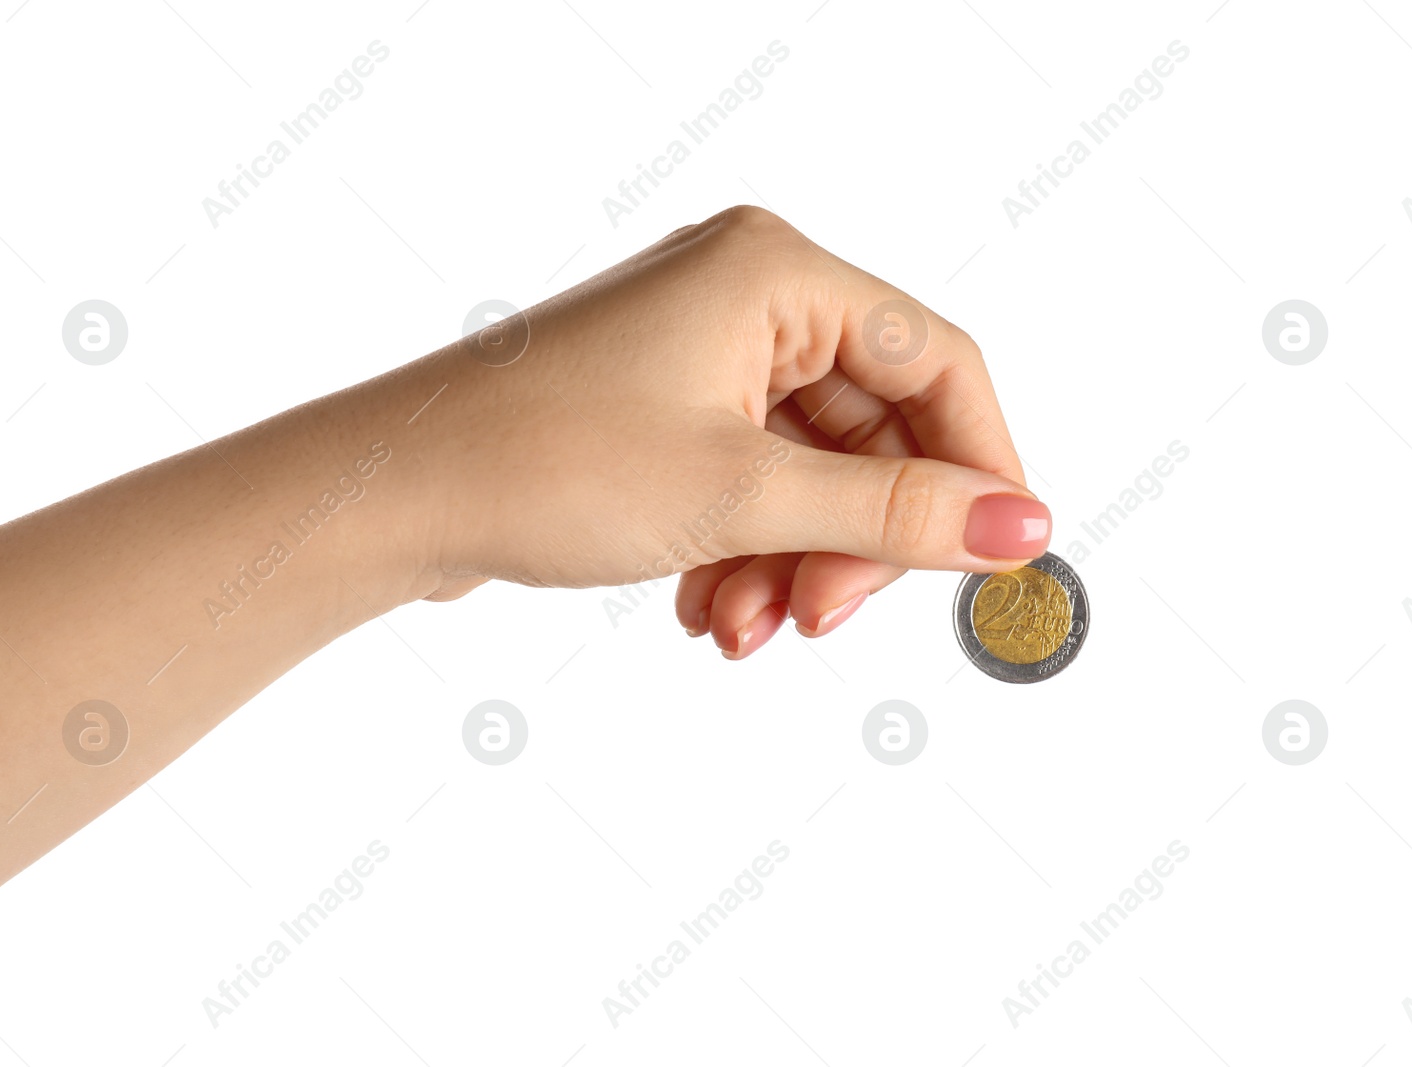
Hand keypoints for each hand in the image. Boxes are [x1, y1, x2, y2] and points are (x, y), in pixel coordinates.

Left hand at [398, 206, 1050, 657]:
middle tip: (825, 619)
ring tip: (739, 627)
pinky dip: (743, 552)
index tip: (1000, 559)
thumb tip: (1019, 528)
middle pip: (872, 427)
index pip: (937, 361)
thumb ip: (892, 511)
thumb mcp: (742, 495)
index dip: (980, 467)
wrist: (392, 495)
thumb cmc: (543, 463)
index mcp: (775, 271)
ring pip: (807, 470)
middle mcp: (744, 294)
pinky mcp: (663, 409)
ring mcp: (699, 352)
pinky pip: (749, 482)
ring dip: (792, 562)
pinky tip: (700, 608)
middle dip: (854, 539)